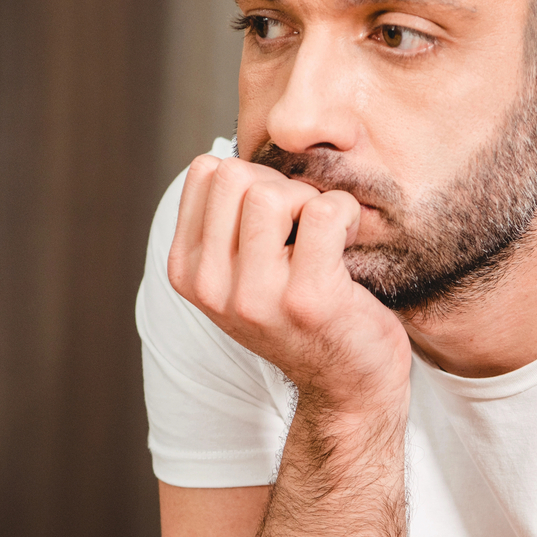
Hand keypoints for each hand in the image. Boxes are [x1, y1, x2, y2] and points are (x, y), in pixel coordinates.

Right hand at [168, 154, 410, 414]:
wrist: (348, 385)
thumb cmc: (303, 313)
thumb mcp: (242, 272)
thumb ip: (229, 221)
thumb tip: (237, 151)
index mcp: (188, 271)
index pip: (205, 172)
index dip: (250, 179)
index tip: (276, 217)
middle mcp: (212, 288)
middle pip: (234, 176)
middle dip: (280, 186)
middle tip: (305, 225)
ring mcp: (256, 297)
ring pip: (272, 193)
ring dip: (311, 200)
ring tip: (325, 236)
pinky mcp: (307, 299)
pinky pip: (325, 212)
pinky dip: (346, 214)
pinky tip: (348, 243)